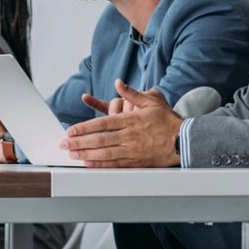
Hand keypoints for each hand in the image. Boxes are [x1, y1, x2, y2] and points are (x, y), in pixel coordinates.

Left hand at [63, 80, 179, 168]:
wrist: (184, 140)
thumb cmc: (168, 121)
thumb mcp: (151, 102)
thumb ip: (132, 93)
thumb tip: (118, 83)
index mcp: (131, 120)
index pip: (102, 124)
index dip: (84, 128)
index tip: (71, 131)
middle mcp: (129, 136)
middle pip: (99, 140)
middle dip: (79, 143)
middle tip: (64, 144)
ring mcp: (132, 150)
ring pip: (105, 153)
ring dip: (86, 155)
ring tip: (72, 155)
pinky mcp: (136, 162)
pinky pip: (115, 164)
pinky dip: (101, 165)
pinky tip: (90, 165)